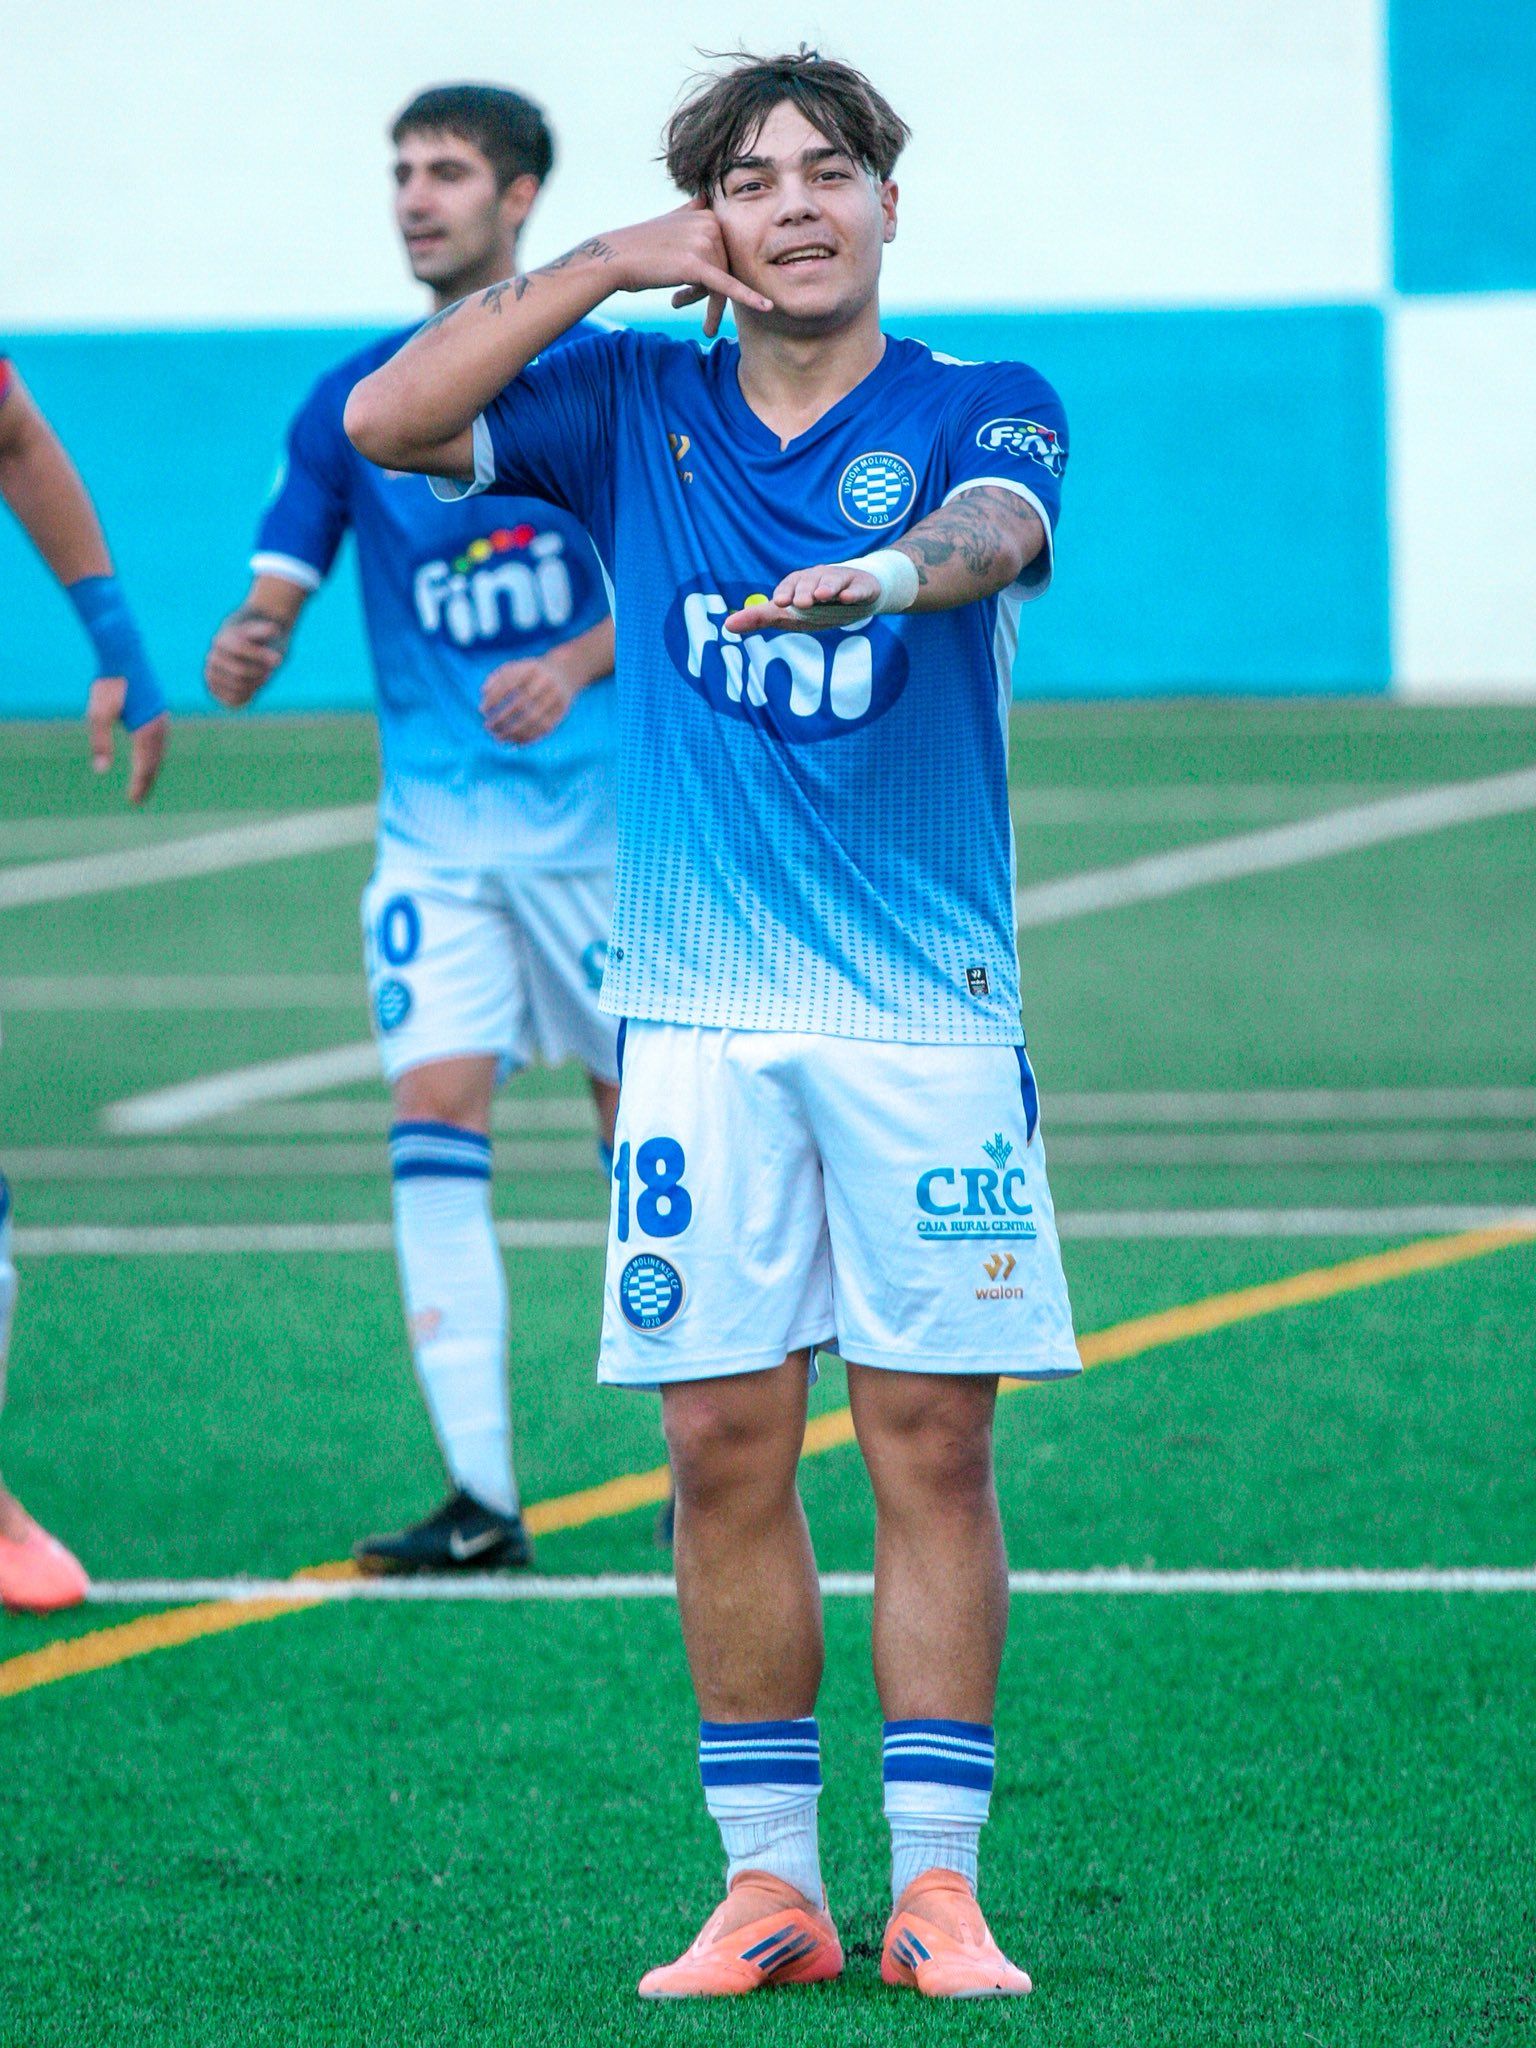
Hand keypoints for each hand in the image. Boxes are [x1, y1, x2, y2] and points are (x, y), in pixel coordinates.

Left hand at [86, 677, 168, 804]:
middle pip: (156, 763)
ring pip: (160, 752)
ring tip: (144, 781)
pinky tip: (149, 755)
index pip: (145, 767)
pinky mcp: (160, 709)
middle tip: (138, 800)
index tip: (133, 802)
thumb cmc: (109, 684)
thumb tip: (101, 770)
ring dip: (153, 769)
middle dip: (147, 782)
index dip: (139, 786)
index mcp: (146, 731)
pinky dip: (156, 754)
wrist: (124, 653)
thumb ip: (100, 744)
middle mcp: (159, 727)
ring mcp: (163, 717)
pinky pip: (161, 740)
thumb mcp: (98, 715)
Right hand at [205, 610, 288, 706]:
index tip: (279, 660)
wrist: (247, 650)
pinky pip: (233, 700)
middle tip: (270, 670)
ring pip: (238, 687)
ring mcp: (211, 675)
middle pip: (240, 672)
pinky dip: (247, 695)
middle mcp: (212, 658)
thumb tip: (273, 630)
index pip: (239, 649)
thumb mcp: (266, 632)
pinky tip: (253, 686)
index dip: (260, 656)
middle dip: (260, 672)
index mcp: (221, 641)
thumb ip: (266, 631)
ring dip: (256, 684)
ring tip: (262, 676)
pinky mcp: (215, 690)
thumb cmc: (261, 640)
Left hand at [481, 654, 578, 744]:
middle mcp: (545, 682)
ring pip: (534, 719)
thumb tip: (483, 693)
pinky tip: (515, 742)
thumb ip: (497, 678)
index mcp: (531, 669)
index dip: (493, 699)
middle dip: (501, 719)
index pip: (508, 685)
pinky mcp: (562, 711)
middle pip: (521, 704)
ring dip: (514, 732)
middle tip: (487, 727)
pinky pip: (545, 728)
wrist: (565, 672)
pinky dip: (529, 737)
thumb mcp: (515, 668)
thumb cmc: (530, 673)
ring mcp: (556, 697)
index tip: (481, 710)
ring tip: (498, 738)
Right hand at [609, 199, 773, 339]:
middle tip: (682, 303)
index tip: (692, 287)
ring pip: (722, 283)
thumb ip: (690, 211)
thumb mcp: (670, 221)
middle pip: (725, 268)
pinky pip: (727, 285)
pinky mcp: (696, 265)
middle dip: (708, 292)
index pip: (725, 252)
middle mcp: (709, 223)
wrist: (613, 258)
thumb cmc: (640, 246)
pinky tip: (767, 308)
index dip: (712, 273)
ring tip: (694, 317)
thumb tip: (704, 197)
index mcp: (708, 214)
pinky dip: (748, 298)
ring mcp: (703, 242)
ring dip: (709, 305)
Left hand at [725, 565, 883, 635]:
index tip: (779, 602)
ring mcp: (842, 581)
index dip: (785, 591)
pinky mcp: (862, 586)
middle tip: (800, 604)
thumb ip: (760, 618)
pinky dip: (852, 592)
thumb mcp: (790, 615)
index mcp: (800, 583)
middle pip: (810, 580)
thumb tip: (727, 624)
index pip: (790, 583)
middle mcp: (819, 578)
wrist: (859, 595)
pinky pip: (857, 587)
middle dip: (804, 591)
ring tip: (822, 597)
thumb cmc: (819, 607)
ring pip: (832, 580)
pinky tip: (848, 598)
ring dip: (826, 587)